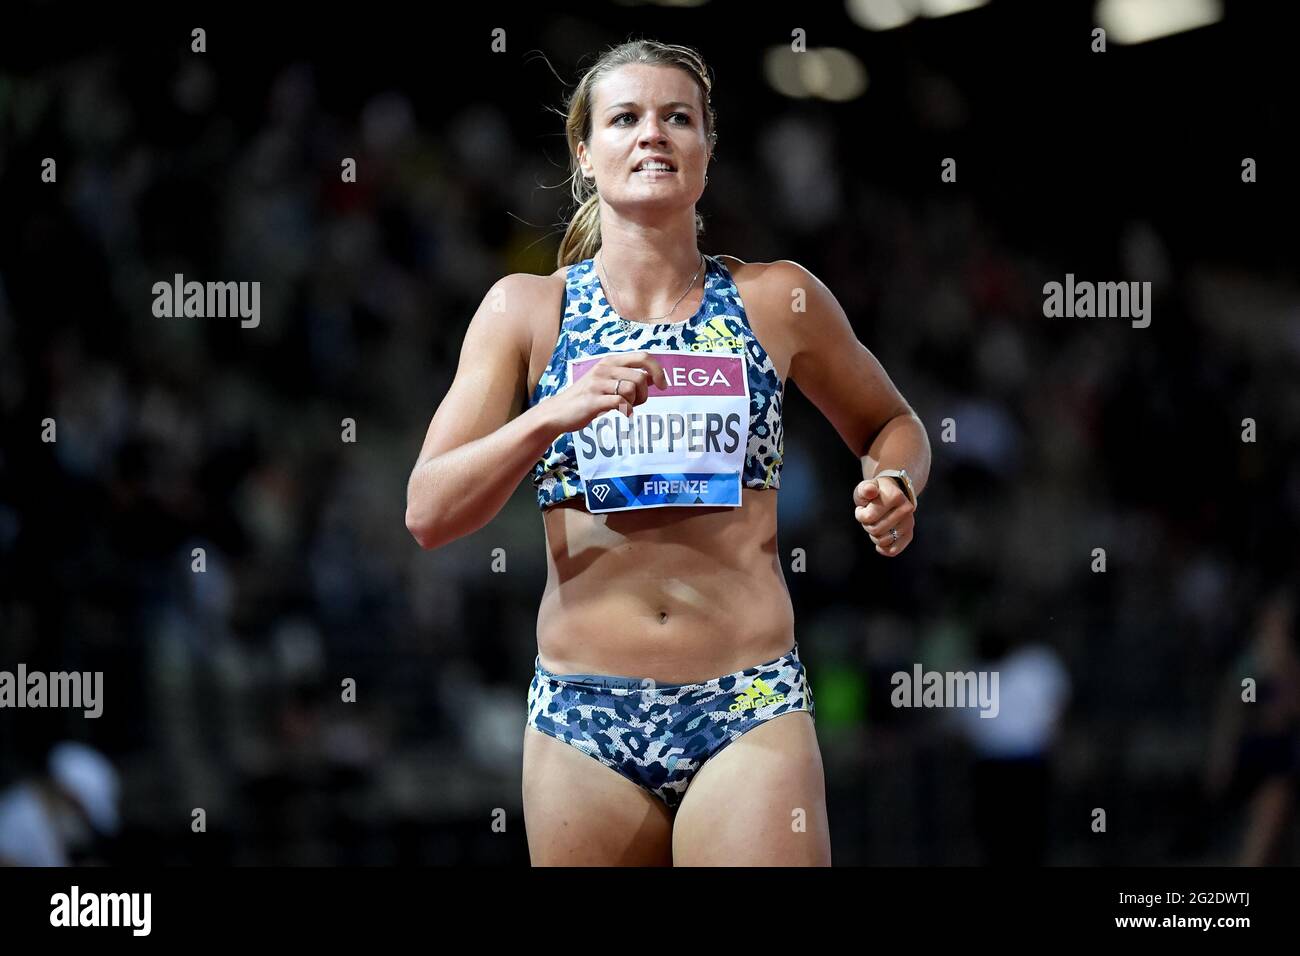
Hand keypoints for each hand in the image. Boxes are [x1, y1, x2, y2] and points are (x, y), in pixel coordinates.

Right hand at [544, 351, 668, 432]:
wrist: (558, 412)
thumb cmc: (586, 399)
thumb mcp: (607, 382)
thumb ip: (628, 377)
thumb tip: (652, 376)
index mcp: (610, 361)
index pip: (643, 356)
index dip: (658, 370)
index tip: (663, 386)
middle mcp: (604, 368)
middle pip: (640, 377)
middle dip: (645, 394)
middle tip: (637, 403)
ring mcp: (597, 383)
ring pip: (631, 389)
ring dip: (634, 403)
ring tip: (626, 408)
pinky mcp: (593, 399)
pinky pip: (620, 402)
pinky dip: (626, 410)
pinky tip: (622, 414)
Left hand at [854, 477, 914, 556]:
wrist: (892, 493)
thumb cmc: (875, 492)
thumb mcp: (866, 487)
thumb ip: (865, 488)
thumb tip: (870, 490)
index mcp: (895, 496)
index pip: (868, 517)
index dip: (860, 514)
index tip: (863, 507)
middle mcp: (906, 509)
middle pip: (875, 530)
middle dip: (867, 524)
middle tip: (870, 516)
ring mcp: (909, 523)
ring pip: (882, 541)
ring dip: (874, 535)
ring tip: (876, 523)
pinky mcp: (909, 534)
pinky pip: (893, 550)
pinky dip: (883, 549)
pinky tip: (879, 542)